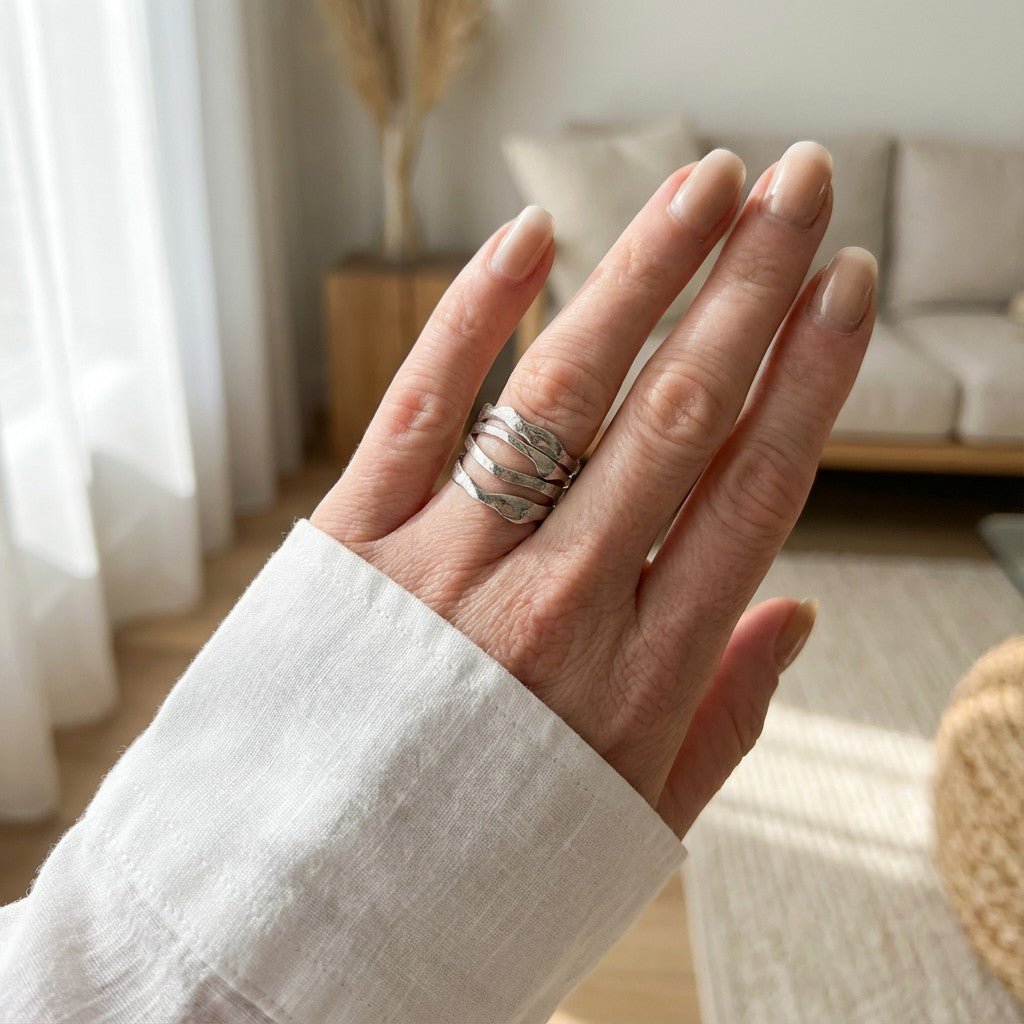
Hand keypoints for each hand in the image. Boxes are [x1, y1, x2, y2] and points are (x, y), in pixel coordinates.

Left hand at [312, 141, 875, 837]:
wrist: (310, 917)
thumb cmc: (486, 865)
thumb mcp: (634, 820)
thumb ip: (725, 715)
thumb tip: (797, 612)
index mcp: (641, 681)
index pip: (753, 492)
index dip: (809, 377)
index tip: (844, 290)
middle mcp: (553, 609)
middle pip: (675, 416)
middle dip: (750, 287)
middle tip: (800, 189)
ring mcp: (445, 570)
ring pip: (561, 391)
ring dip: (642, 273)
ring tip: (704, 185)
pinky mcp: (350, 546)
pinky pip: (419, 404)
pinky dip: (472, 312)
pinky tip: (529, 237)